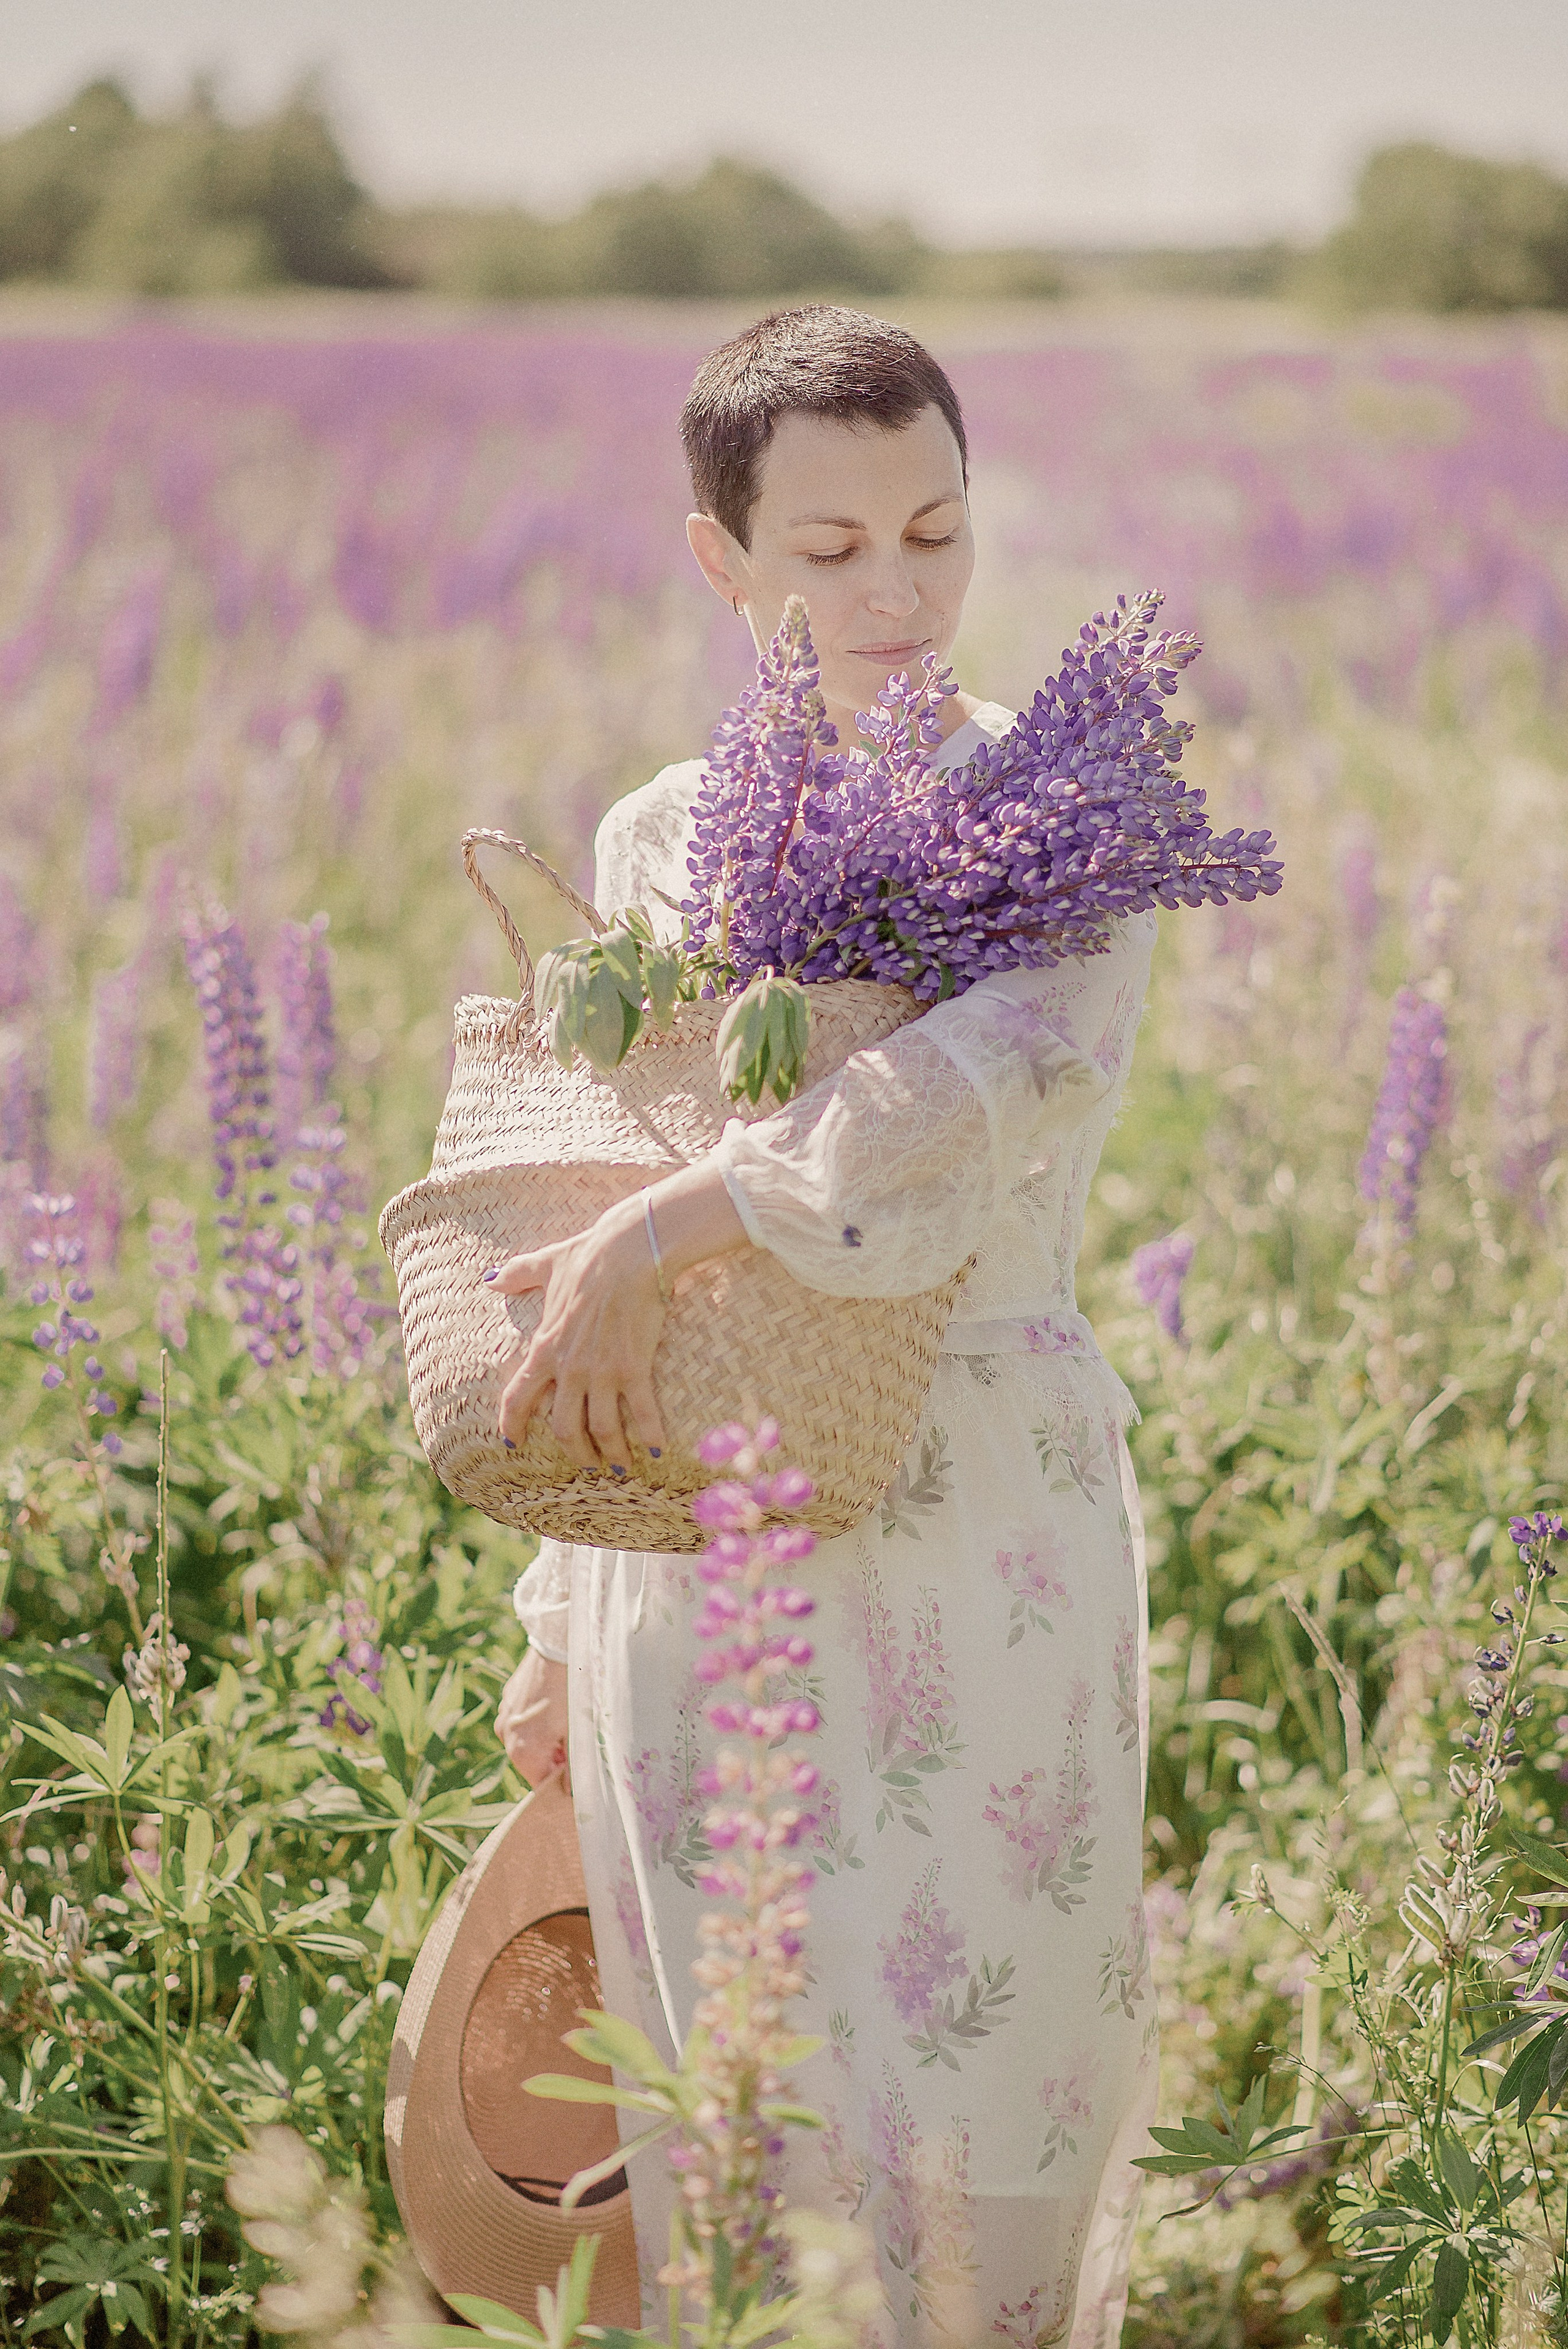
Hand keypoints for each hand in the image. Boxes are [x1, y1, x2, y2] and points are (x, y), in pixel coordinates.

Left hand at [488, 1161, 750, 1472]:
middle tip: (586, 1463)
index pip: (518, 1397)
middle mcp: (570, 1367)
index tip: (511, 1443)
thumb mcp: (547, 1264)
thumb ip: (518, 1275)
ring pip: (602, 1428)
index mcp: (546, 1346)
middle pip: (564, 1427)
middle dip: (575, 1451)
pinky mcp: (635, 1366)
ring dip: (611, 1452)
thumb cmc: (590, 1254)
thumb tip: (491, 1278)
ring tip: (621, 1465)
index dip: (511, 1424)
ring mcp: (602, 1370)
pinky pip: (642, 1412)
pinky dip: (650, 1434)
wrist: (630, 1249)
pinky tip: (658, 1448)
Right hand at [497, 1648, 569, 1784]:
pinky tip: (553, 1710)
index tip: (575, 1773)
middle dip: (551, 1761)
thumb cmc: (573, 1691)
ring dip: (542, 1743)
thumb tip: (570, 1791)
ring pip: (523, 1744)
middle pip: (530, 1764)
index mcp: (524, 1750)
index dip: (559, 1782)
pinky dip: (534, 1726)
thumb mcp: (577, 1732)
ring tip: (564, 1725)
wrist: (558, 1648)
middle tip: (573, 1744)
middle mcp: (506, 1736)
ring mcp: (504, 1717)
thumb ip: (572, 1766)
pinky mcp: (506, 1701)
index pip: (539, 1784)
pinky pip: (519, 1724)